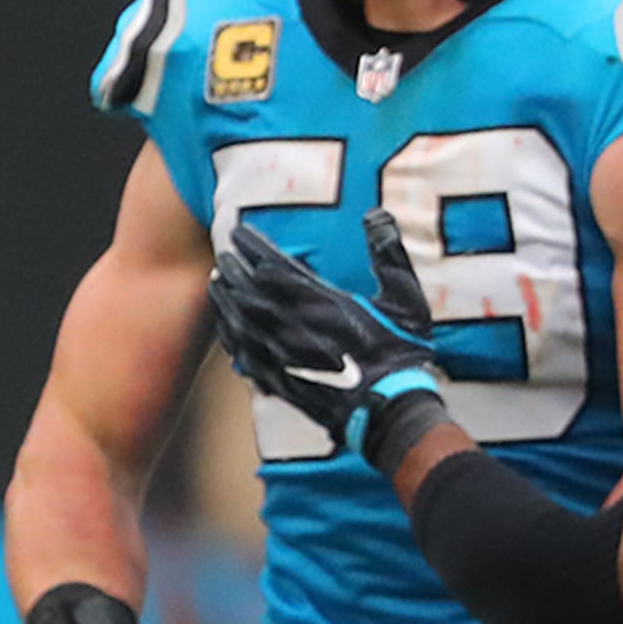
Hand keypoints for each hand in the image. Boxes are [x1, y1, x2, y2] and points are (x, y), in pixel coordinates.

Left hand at [207, 213, 447, 467]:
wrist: (390, 410)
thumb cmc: (402, 353)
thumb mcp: (406, 299)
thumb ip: (389, 255)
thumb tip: (376, 214)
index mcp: (324, 305)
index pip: (274, 267)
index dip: (253, 248)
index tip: (238, 233)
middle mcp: (298, 329)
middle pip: (250, 293)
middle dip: (233, 272)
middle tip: (222, 256)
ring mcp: (286, 358)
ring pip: (242, 324)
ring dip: (225, 302)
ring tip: (216, 284)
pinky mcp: (282, 382)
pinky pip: (245, 357)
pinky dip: (231, 338)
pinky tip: (226, 328)